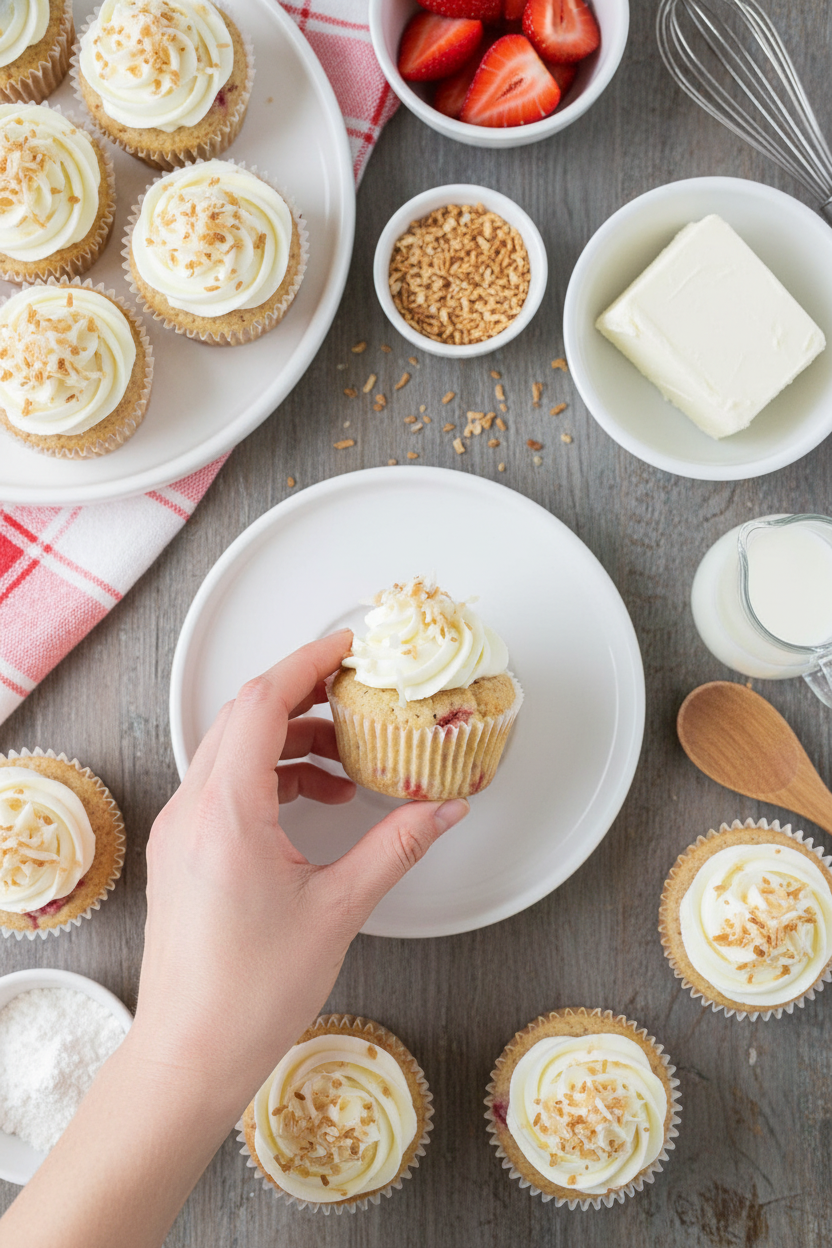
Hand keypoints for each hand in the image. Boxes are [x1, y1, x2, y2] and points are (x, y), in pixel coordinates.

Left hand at [131, 630, 468, 1113]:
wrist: (190, 1054)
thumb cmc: (249, 994)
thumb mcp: (339, 910)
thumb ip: (396, 847)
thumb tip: (442, 810)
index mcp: (227, 811)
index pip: (261, 702)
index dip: (307, 662)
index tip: (346, 647)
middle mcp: (194, 809)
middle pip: (243, 715)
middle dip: (303, 695)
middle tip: (355, 694)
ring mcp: (182, 830)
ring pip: (232, 749)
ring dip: (290, 740)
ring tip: (345, 761)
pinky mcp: (184, 852)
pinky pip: (225, 784)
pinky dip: (271, 775)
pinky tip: (315, 801)